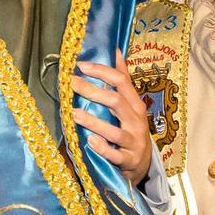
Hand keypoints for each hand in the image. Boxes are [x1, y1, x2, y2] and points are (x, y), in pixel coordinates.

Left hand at [72, 52, 153, 184]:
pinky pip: (115, 155)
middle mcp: (136, 121)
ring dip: (94, 122)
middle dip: (93, 91)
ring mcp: (133, 142)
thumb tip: (115, 50)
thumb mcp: (130, 105)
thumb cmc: (131, 128)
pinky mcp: (127, 160)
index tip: (81, 65)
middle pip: (116, 102)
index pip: (122, 81)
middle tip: (72, 83)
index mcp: (135, 104)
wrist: (142, 164)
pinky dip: (103, 148)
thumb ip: (122, 80)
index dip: (102, 71)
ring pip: (115, 131)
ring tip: (74, 113)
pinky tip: (89, 141)